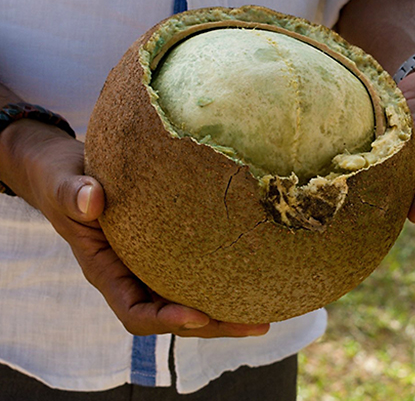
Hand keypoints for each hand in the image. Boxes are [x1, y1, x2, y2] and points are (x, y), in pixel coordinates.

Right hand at [0, 119, 269, 337]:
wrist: (73, 174)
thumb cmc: (65, 181)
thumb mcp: (64, 186)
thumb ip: (74, 194)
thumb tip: (92, 198)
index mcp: (106, 273)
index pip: (135, 312)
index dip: (165, 320)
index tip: (198, 314)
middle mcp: (132, 278)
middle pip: (174, 316)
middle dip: (213, 324)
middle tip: (257, 325)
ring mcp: (151, 268)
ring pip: (189, 300)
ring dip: (224, 310)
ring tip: (265, 314)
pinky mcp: (168, 252)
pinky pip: (195, 274)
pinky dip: (221, 280)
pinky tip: (252, 277)